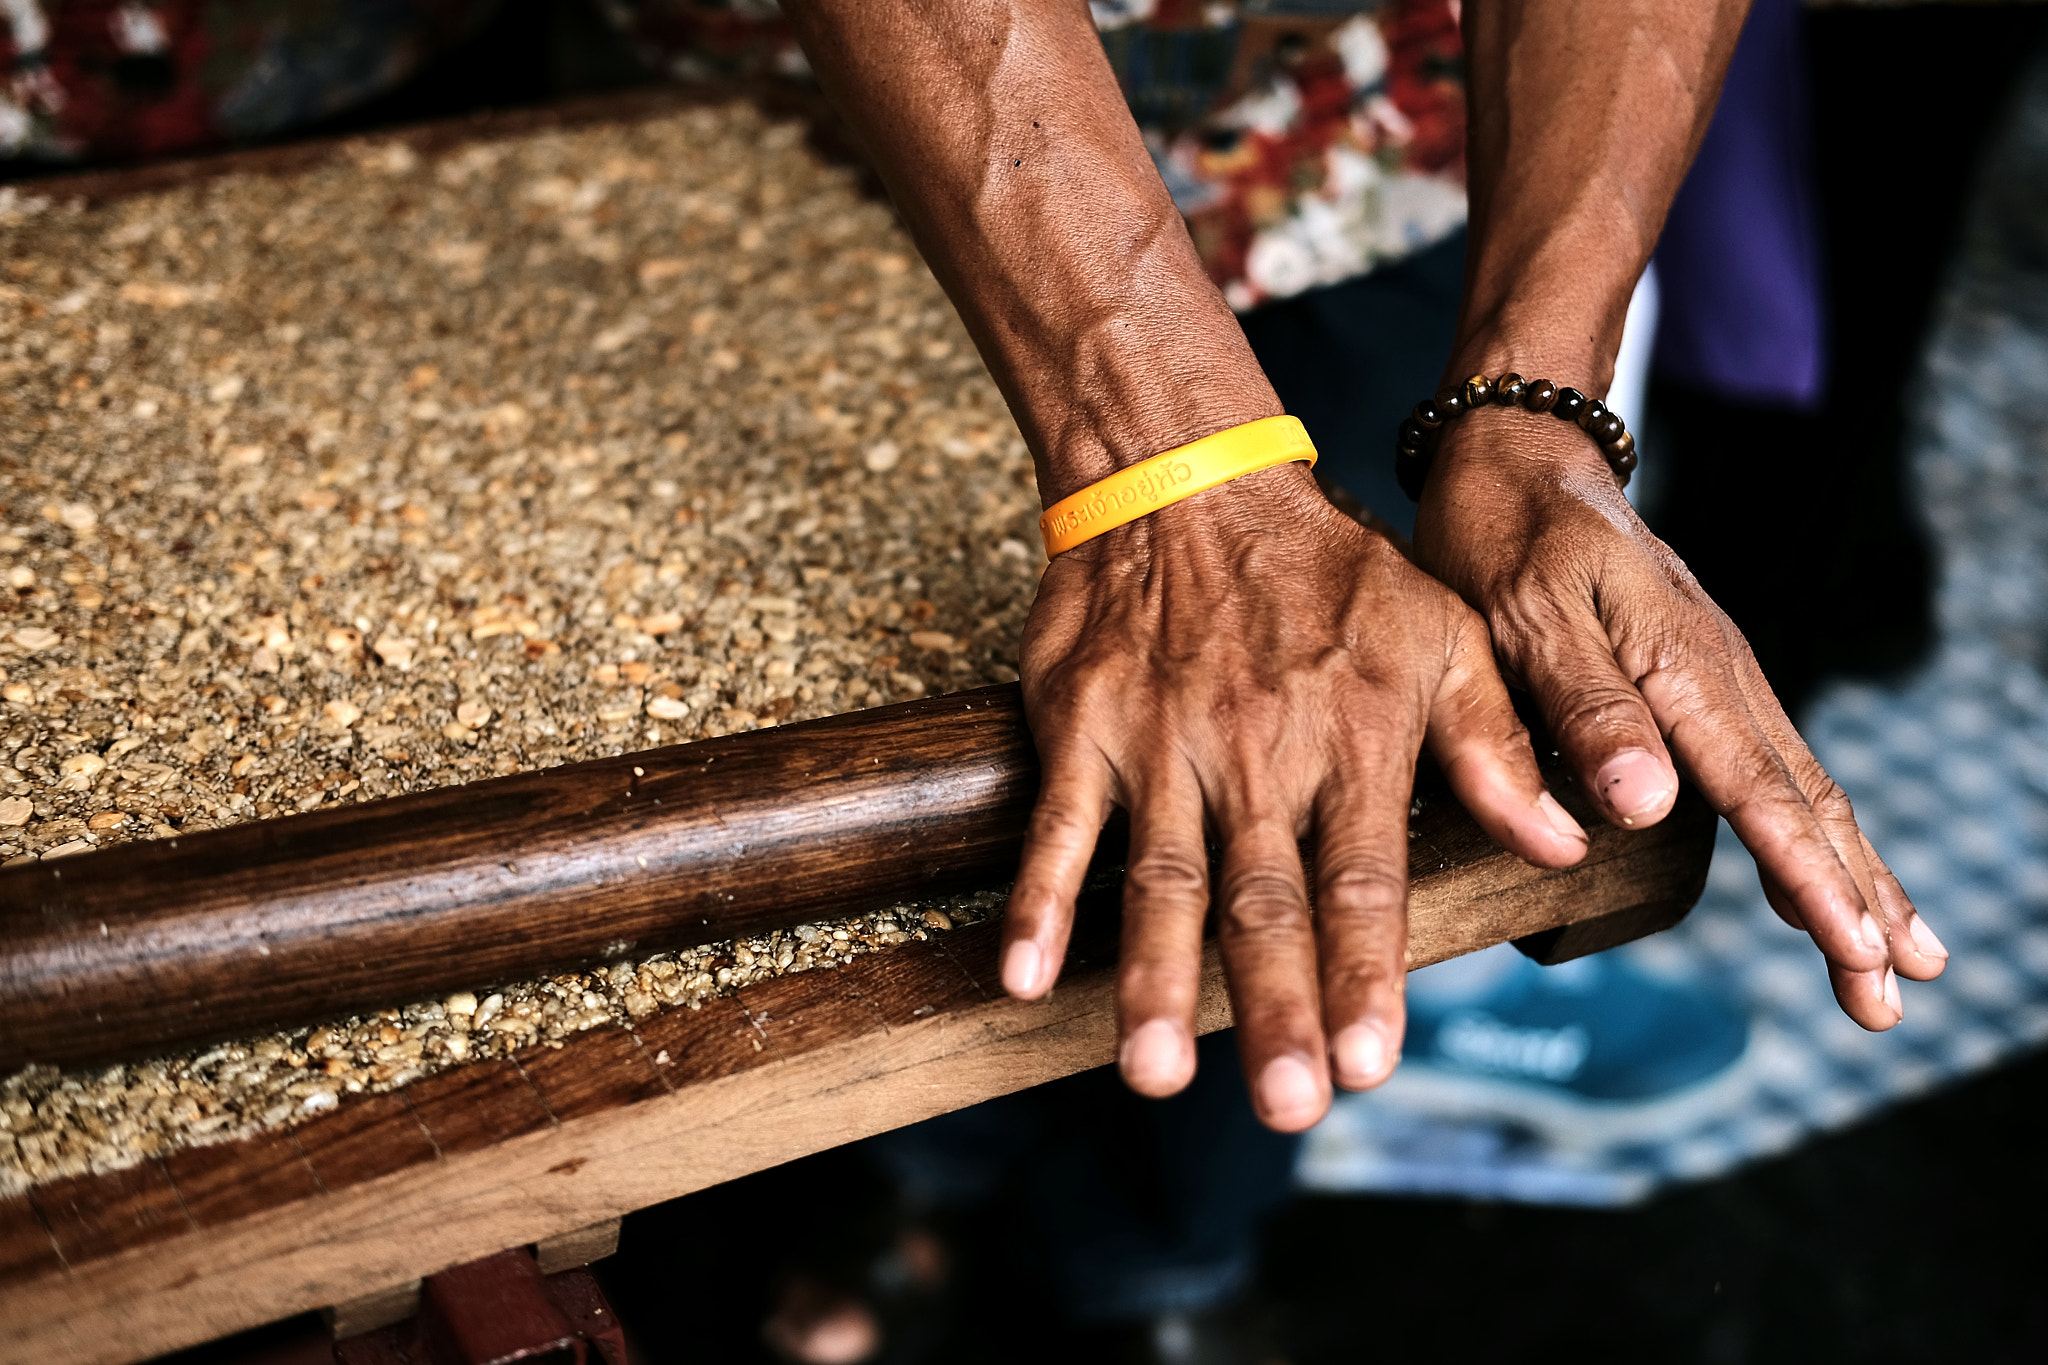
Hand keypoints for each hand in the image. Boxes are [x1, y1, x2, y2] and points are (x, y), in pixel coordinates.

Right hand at [999, 463, 1592, 1131]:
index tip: (1372, 1062)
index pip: (1362, 876)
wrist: (1188, 477)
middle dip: (1276, 1006)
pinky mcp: (1085, 728)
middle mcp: (1258, 752)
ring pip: (1161, 876)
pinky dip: (1039, 900)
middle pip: (1265, 898)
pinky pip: (1058, 825)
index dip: (1366, 972)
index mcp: (1354, 738)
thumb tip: (1566, 841)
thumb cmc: (1326, 570)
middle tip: (1287, 1103)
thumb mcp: (1443, 635)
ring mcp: (1163, 743)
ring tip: (1155, 1068)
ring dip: (1157, 976)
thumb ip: (1496, 743)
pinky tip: (1024, 975)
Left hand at [1413, 412, 1948, 1029]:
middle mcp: (1719, 673)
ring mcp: (1718, 673)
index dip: (1811, 881)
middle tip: (1891, 998)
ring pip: (1802, 786)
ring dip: (1852, 875)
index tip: (1857, 956)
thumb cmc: (1505, 532)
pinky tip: (1825, 873)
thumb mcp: (1522, 614)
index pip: (1761, 792)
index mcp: (1681, 666)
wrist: (1520, 453)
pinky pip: (1772, 763)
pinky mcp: (1699, 675)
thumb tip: (1648, 809)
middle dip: (1857, 903)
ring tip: (1898, 956)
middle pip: (1807, 801)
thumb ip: (1582, 707)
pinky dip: (1810, 829)